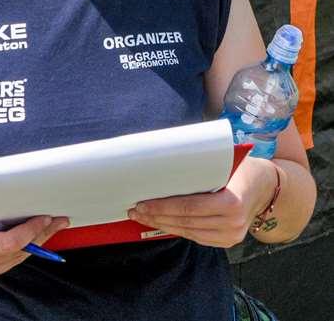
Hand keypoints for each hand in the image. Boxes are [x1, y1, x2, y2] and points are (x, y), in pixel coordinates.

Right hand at [0, 186, 68, 282]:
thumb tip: (22, 194)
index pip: (6, 244)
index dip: (28, 231)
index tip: (45, 216)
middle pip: (15, 253)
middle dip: (40, 235)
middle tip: (60, 218)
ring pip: (16, 259)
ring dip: (37, 242)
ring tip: (55, 224)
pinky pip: (10, 260)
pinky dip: (25, 247)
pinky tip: (39, 233)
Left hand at [128, 157, 276, 248]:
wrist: (267, 187)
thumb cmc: (242, 167)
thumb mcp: (225, 161)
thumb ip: (202, 166)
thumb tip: (165, 160)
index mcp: (232, 202)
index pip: (188, 207)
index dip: (163, 207)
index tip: (142, 202)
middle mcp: (233, 223)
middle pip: (185, 222)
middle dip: (156, 216)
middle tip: (135, 210)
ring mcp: (232, 236)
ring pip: (188, 232)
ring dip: (163, 225)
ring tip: (142, 217)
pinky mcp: (228, 242)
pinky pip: (197, 237)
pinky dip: (178, 230)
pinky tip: (162, 223)